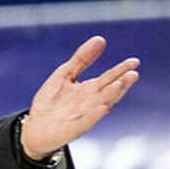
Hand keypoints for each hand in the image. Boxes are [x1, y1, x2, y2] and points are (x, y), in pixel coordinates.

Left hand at [20, 36, 139, 159]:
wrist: (35, 128)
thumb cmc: (51, 102)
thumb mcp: (65, 74)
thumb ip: (82, 59)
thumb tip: (101, 39)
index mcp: (90, 90)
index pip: (109, 78)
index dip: (121, 70)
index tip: (134, 62)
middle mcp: (90, 103)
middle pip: (109, 91)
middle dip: (120, 84)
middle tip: (132, 74)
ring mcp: (82, 116)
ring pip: (101, 105)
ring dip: (111, 96)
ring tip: (120, 84)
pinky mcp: (72, 129)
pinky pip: (85, 122)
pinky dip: (94, 115)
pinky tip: (102, 108)